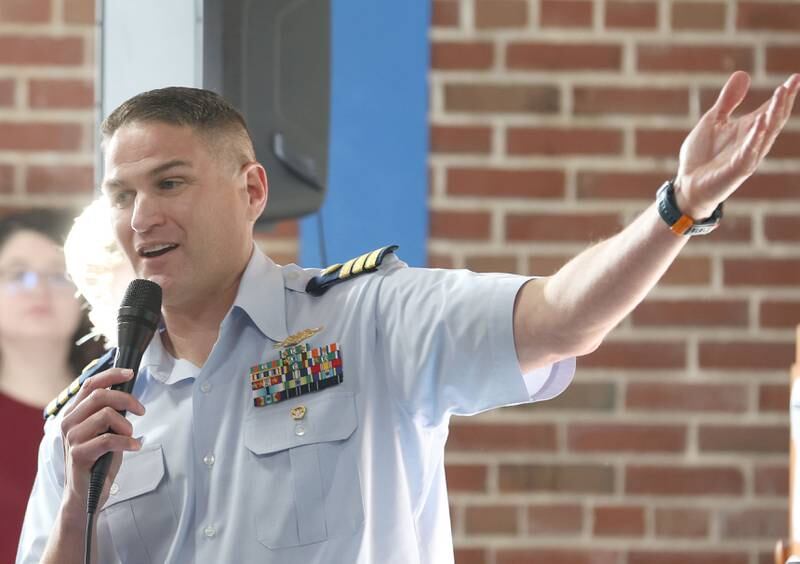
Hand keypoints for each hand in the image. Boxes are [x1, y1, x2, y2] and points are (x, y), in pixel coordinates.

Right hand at [58, 368, 144, 513]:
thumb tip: (128, 394)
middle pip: (100, 395)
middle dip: (127, 399)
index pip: (90, 384)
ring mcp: (71, 438)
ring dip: (126, 424)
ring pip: (105, 415)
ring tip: (131, 435)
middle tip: (141, 411)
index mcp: (74, 413)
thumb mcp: (106, 430)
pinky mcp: (78, 455)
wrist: (86, 493)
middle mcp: (68, 422)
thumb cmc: (99, 459)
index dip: (111, 375)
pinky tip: (134, 446)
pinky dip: (126, 441)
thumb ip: (110, 412)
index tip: (131, 373)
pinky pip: (108, 439)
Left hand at [675, 71, 799, 217]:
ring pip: (766, 134)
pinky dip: (756, 137)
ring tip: (782, 94)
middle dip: (783, 101)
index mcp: (748, 129)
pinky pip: (749, 152)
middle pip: (774, 119)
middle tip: (791, 83)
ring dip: (774, 114)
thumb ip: (728, 101)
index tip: (794, 77)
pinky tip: (760, 122)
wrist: (687, 183)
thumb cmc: (701, 155)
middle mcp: (753, 141)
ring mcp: (747, 156)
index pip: (771, 109)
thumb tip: (743, 73)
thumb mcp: (713, 120)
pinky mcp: (737, 170)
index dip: (783, 94)